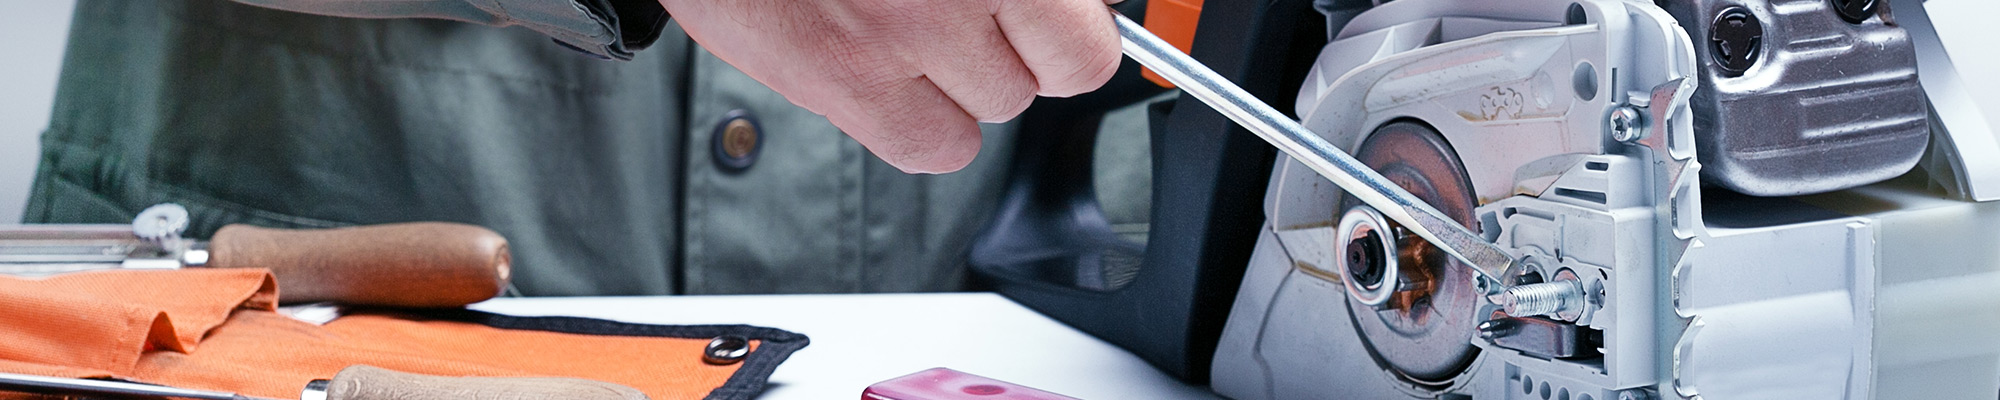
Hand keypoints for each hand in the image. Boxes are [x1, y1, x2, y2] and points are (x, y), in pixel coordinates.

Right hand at [661, 0, 1122, 172]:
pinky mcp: (845, 80)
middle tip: (995, 19)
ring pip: (1001, 105)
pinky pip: (936, 145)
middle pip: (1064, 65)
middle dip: (1038, 46)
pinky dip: (931, 126)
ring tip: (924, 30)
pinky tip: (903, 80)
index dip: (1077, 15)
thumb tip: (1071, 2)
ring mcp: (904, 31)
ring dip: (976, 79)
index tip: (1059, 9)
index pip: (1088, 21)